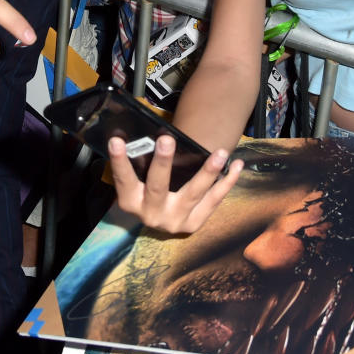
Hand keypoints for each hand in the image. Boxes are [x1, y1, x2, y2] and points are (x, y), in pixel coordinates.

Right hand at [109, 133, 242, 233]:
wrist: (162, 219)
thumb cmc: (148, 189)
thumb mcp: (137, 181)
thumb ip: (139, 162)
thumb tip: (141, 130)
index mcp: (131, 202)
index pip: (123, 180)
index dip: (119, 161)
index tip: (116, 141)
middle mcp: (152, 215)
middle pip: (158, 187)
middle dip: (163, 163)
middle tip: (166, 139)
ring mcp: (175, 222)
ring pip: (193, 194)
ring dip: (208, 172)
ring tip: (221, 153)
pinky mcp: (194, 224)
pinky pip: (214, 200)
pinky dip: (227, 182)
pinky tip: (238, 165)